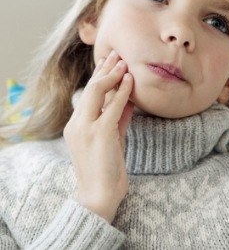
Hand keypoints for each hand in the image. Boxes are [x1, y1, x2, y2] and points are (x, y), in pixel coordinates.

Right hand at [63, 50, 133, 222]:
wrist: (99, 195)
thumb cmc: (106, 168)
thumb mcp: (113, 138)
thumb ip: (118, 118)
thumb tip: (129, 98)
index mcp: (76, 125)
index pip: (88, 94)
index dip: (99, 76)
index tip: (109, 63)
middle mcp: (77, 123)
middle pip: (90, 88)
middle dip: (104, 69)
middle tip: (116, 54)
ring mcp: (86, 128)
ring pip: (97, 91)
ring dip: (112, 74)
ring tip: (124, 62)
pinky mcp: (99, 133)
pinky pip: (113, 106)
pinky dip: (123, 91)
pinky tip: (130, 80)